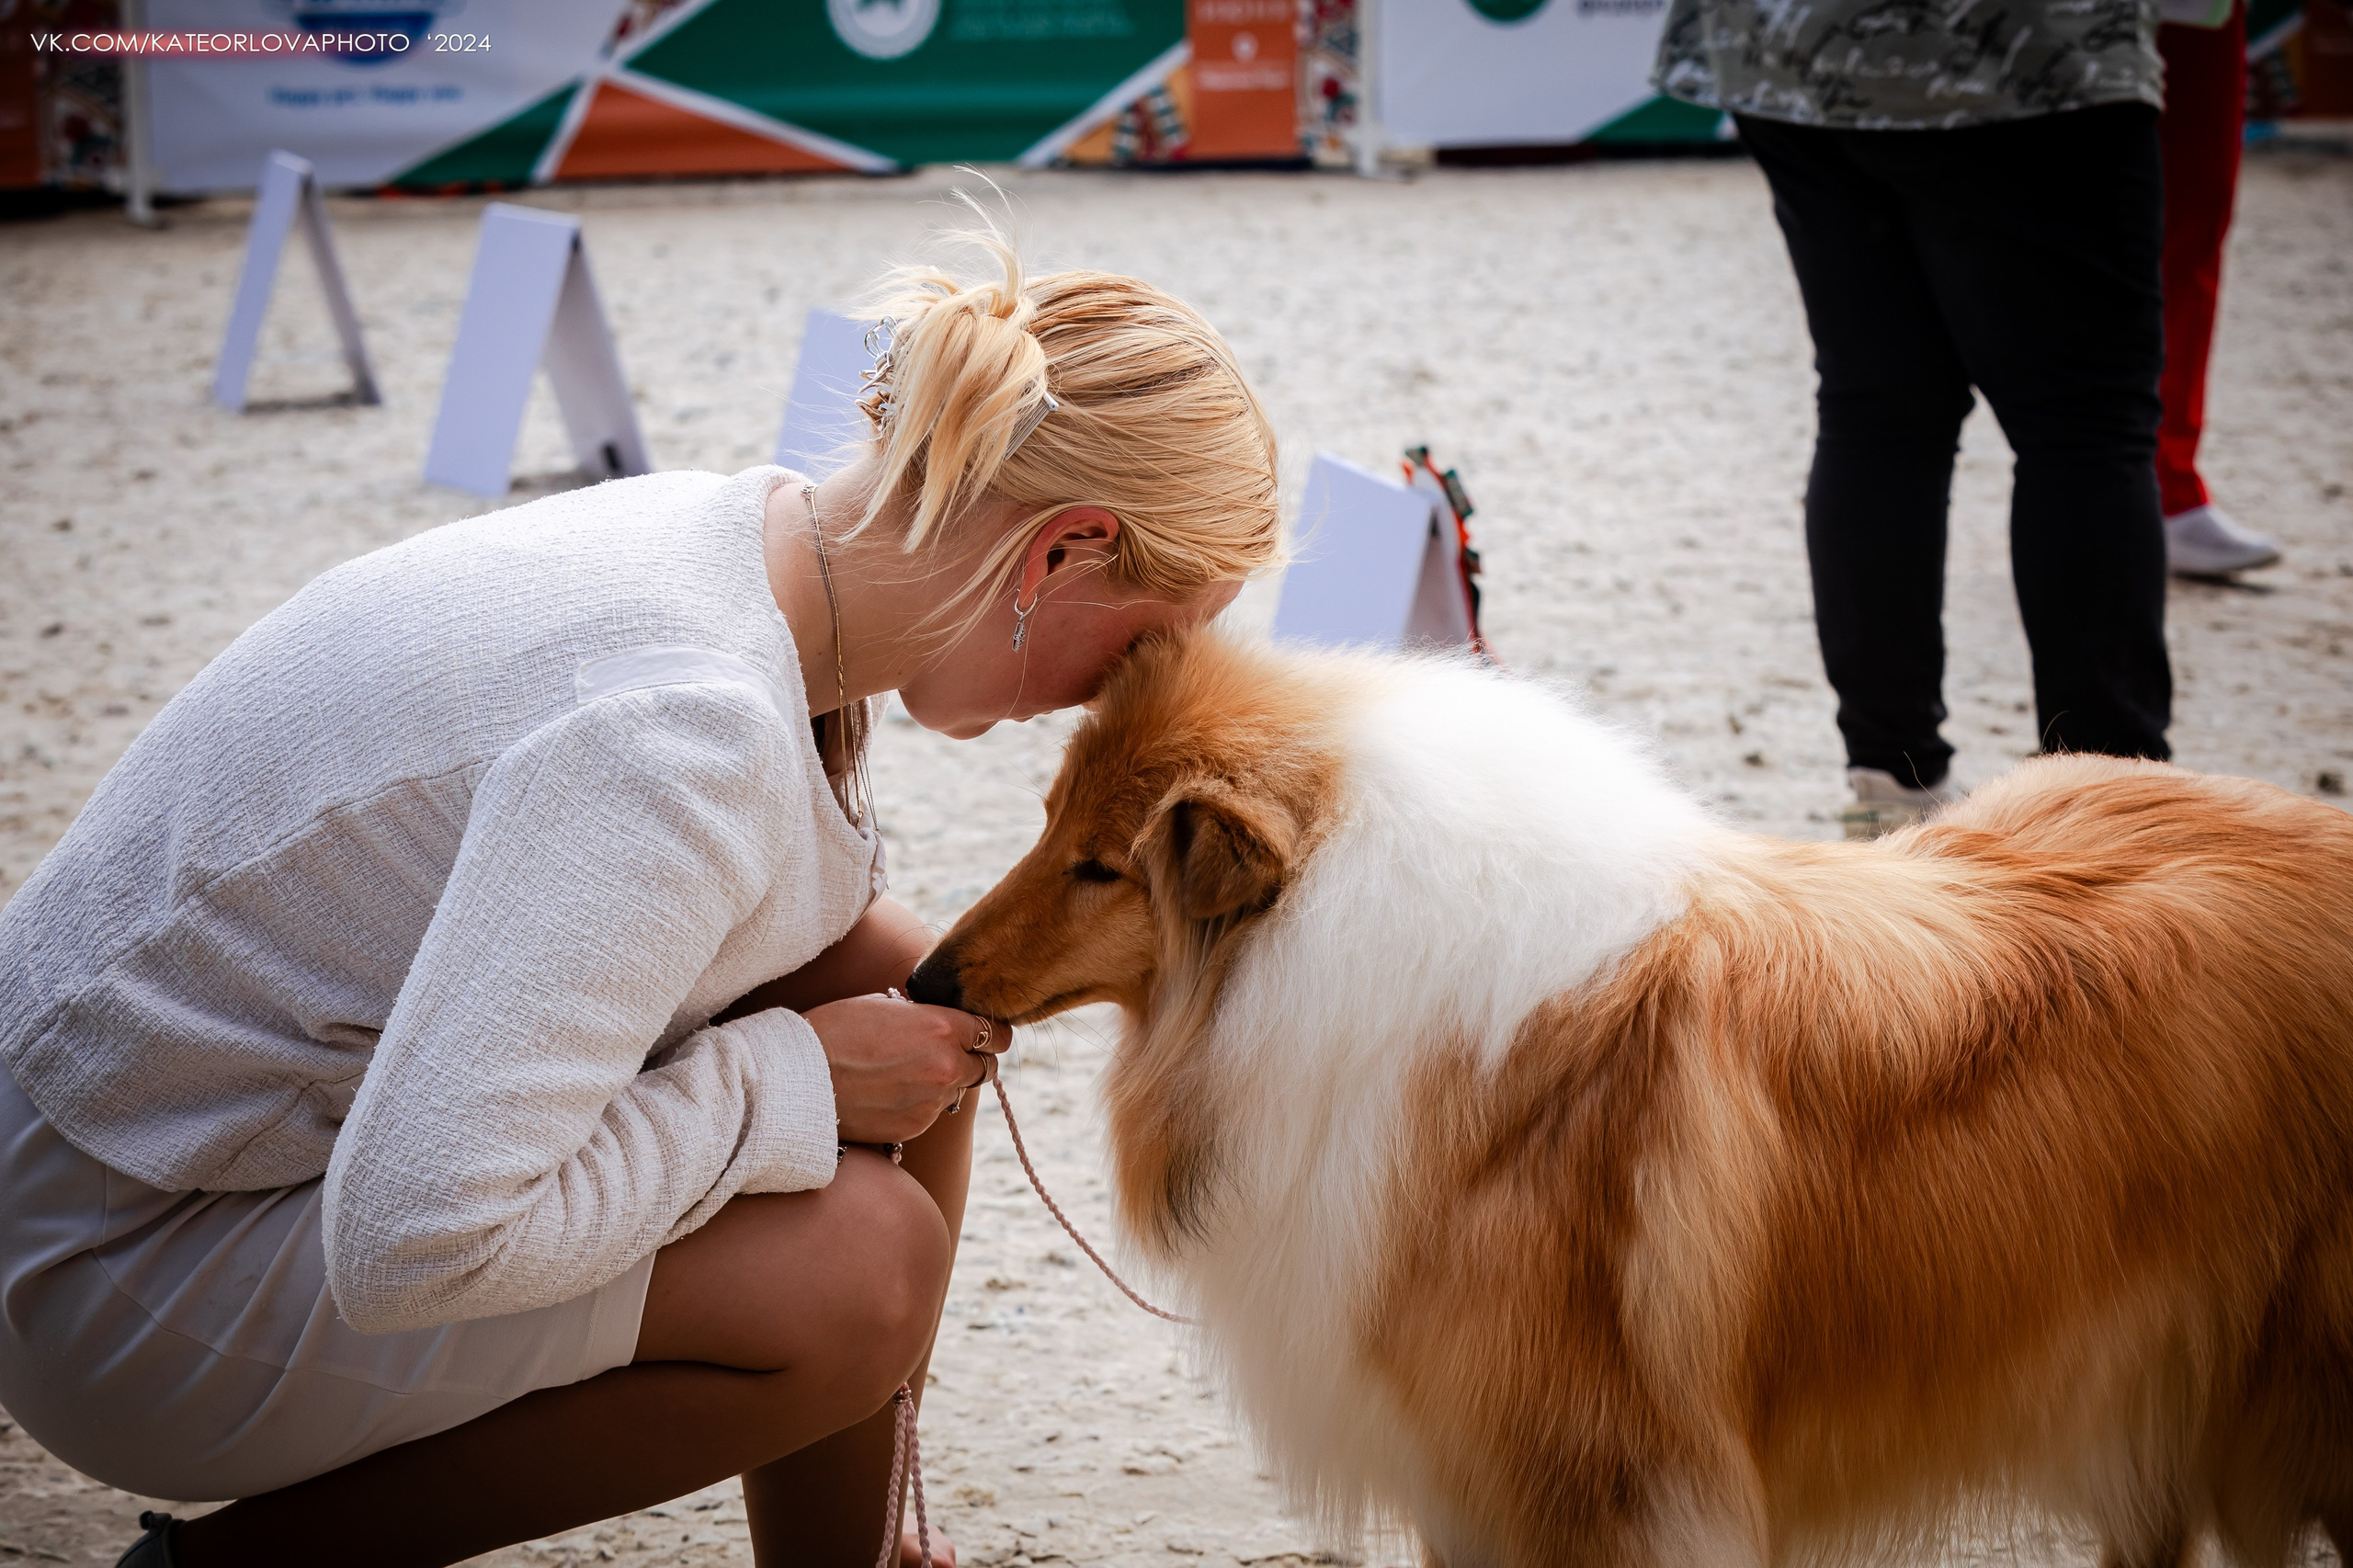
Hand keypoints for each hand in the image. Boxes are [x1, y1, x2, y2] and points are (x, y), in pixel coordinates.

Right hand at [802, 992, 1004, 1145]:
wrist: (798, 1080)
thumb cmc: (833, 1031)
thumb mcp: (883, 1005)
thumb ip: (922, 1015)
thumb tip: (937, 1019)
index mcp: (942, 1028)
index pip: (995, 1033)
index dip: (992, 1033)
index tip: (985, 1034)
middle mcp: (946, 1067)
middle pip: (987, 1067)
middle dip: (974, 1059)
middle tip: (952, 1054)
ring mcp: (932, 1102)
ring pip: (959, 1092)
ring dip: (945, 1083)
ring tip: (909, 1073)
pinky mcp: (914, 1128)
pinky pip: (932, 1113)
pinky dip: (922, 1104)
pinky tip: (891, 1093)